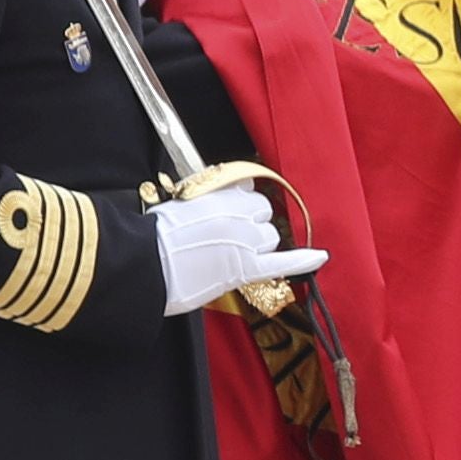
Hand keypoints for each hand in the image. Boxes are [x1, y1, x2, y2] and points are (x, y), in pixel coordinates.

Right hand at [149, 182, 326, 314]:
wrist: (139, 265)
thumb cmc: (148, 238)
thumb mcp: (177, 204)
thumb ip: (206, 197)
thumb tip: (224, 193)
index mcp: (218, 195)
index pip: (249, 191)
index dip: (243, 206)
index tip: (234, 214)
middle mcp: (236, 214)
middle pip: (263, 215)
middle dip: (253, 226)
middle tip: (229, 240)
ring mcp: (243, 242)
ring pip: (271, 238)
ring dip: (260, 246)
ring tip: (234, 257)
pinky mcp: (244, 269)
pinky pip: (283, 263)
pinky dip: (303, 260)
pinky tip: (321, 256)